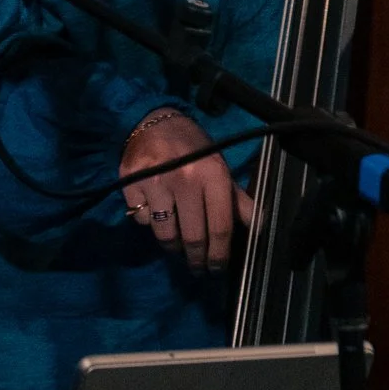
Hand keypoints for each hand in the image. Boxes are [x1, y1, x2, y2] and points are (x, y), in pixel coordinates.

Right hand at [121, 109, 253, 272]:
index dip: (220, 254)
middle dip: (197, 259)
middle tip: (198, 268)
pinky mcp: (130, 183)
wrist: (154, 121)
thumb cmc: (193, 148)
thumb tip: (257, 227)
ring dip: (173, 246)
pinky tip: (156, 211)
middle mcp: (184, 178)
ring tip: (177, 244)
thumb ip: (237, 200)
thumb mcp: (220, 168)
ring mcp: (154, 181)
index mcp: (212, 175)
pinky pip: (142, 220)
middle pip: (192, 237)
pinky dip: (150, 221)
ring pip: (165, 234)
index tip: (217, 268)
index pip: (219, 227)